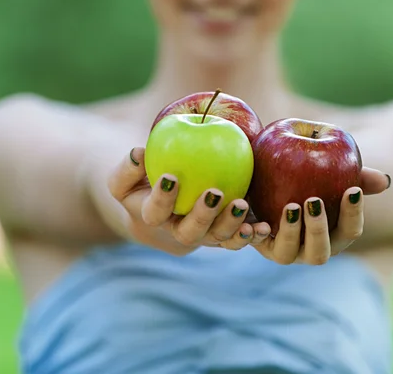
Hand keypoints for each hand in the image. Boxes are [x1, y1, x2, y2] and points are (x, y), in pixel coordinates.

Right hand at [107, 147, 267, 254]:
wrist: (167, 204)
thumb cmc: (145, 181)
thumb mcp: (128, 177)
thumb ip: (129, 167)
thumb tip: (138, 153)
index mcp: (152, 218)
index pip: (154, 212)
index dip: (161, 198)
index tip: (170, 177)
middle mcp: (178, 232)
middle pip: (189, 232)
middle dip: (202, 216)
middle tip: (214, 193)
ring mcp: (204, 236)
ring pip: (217, 238)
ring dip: (231, 225)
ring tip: (242, 205)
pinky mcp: (224, 235)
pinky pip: (238, 237)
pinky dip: (252, 234)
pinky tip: (264, 226)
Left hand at [251, 168, 390, 264]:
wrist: (263, 179)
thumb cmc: (305, 175)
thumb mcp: (328, 169)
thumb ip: (355, 174)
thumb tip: (385, 181)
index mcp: (333, 235)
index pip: (349, 232)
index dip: (353, 214)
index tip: (351, 189)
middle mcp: (309, 249)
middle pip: (320, 252)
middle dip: (318, 229)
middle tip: (314, 201)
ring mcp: (282, 250)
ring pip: (287, 254)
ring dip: (290, 232)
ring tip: (290, 206)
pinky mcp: (256, 244)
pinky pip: (254, 245)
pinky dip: (256, 235)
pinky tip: (259, 220)